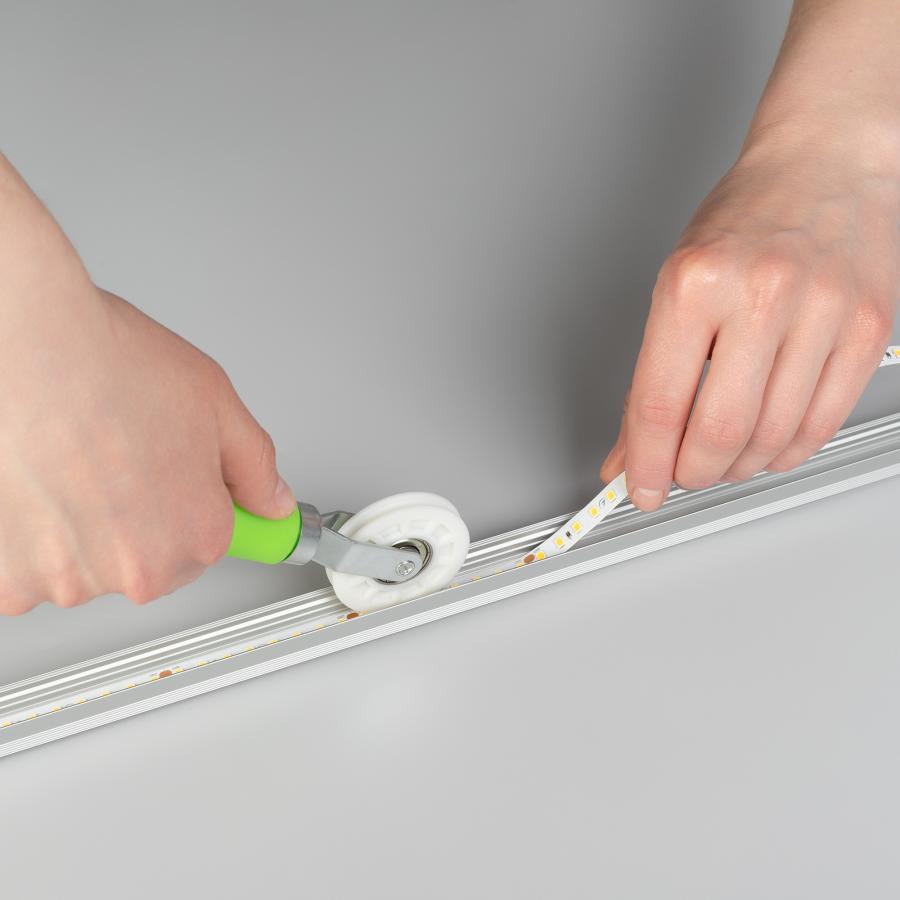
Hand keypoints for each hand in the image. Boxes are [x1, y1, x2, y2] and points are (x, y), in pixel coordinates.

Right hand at [0, 155, 295, 613]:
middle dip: (139, 521)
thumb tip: (272, 501)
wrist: (27, 343)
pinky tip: (37, 486)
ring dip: (81, 530)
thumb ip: (254, 467)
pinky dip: (31, 538)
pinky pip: (30, 572)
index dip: (191, 502)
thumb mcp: (216, 405)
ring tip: (71, 465)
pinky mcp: (10, 578)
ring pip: (87, 566)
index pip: (209, 544)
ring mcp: (69, 580)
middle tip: (117, 459)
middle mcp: (138, 572)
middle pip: (149, 563)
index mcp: (197, 536)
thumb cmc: (110, 365)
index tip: (172, 483)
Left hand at [602, 136, 899, 508]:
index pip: (659, 405)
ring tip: (721, 459)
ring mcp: (821, 312)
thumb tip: (631, 449)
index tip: (636, 487)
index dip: (644, 463)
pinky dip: (785, 452)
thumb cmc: (744, 219)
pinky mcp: (866, 327)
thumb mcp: (675, 285)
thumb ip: (651, 376)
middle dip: (690, 474)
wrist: (824, 161)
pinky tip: (766, 447)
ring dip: (737, 468)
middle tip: (680, 475)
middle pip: (718, 433)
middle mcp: (759, 295)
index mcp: (694, 284)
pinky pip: (821, 423)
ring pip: (770, 438)